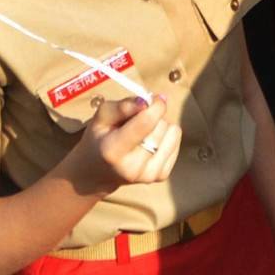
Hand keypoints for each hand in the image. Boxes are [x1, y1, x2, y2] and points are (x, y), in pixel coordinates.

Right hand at [60, 94, 177, 197]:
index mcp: (114, 151)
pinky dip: (166, 137)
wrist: (98, 172)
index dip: (155, 106)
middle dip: (153, 115)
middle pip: (161, 126)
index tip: (154, 98)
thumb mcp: (101, 117)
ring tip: (142, 132)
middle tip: (138, 119)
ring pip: (172, 132)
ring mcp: (149, 174)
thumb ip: (121, 107)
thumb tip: (146, 101)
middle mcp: (133, 167)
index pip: (145, 123)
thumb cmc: (100, 138)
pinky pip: (176, 142)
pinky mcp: (161, 176)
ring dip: (161, 125)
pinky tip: (149, 142)